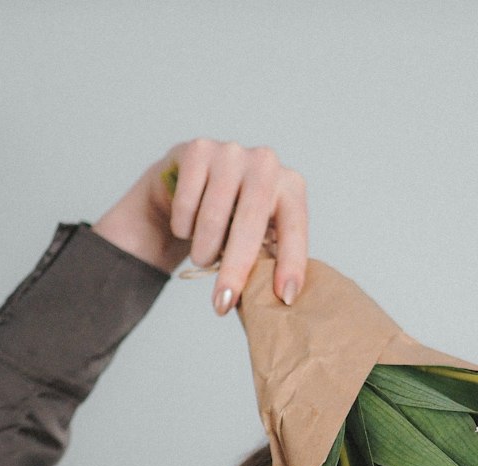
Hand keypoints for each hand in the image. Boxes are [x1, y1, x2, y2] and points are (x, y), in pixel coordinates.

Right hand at [92, 138, 307, 312]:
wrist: (186, 188)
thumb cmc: (229, 222)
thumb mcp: (257, 239)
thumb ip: (269, 260)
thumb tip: (280, 301)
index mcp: (290, 187)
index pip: (294, 229)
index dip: (291, 264)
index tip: (285, 298)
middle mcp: (266, 163)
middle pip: (251, 223)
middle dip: (236, 268)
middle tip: (223, 303)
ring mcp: (231, 152)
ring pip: (214, 216)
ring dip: (204, 250)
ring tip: (203, 258)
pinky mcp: (198, 150)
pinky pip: (187, 203)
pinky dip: (183, 227)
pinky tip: (187, 226)